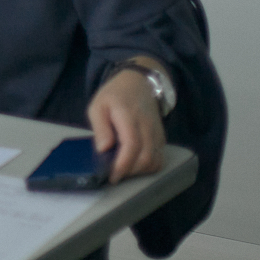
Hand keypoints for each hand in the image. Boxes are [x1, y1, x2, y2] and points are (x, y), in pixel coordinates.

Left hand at [88, 62, 167, 183]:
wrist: (139, 83)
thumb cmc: (115, 95)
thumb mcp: (98, 105)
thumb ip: (100, 127)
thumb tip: (103, 149)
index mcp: (128, 116)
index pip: (132, 145)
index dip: (123, 164)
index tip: (112, 175)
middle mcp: (147, 126)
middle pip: (146, 158)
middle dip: (130, 171)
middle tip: (115, 173)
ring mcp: (157, 133)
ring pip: (155, 161)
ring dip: (140, 171)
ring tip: (124, 169)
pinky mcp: (162, 138)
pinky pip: (160, 159)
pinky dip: (148, 167)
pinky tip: (135, 164)